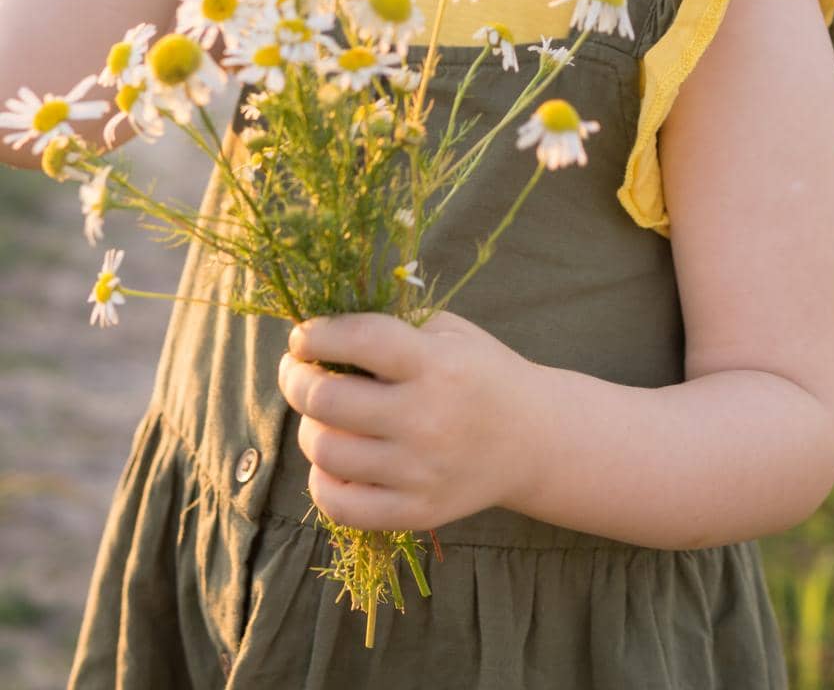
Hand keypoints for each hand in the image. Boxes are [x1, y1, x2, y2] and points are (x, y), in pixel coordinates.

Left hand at [277, 309, 537, 532]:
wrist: (533, 439)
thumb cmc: (481, 373)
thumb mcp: (448, 332)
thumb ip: (391, 327)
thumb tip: (320, 334)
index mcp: (437, 364)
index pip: (359, 340)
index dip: (315, 335)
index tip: (302, 336)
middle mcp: (427, 419)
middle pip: (326, 400)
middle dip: (295, 378)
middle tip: (296, 370)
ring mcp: (420, 471)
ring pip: (326, 450)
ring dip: (309, 427)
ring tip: (321, 414)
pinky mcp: (416, 511)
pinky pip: (340, 504)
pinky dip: (322, 479)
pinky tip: (333, 459)